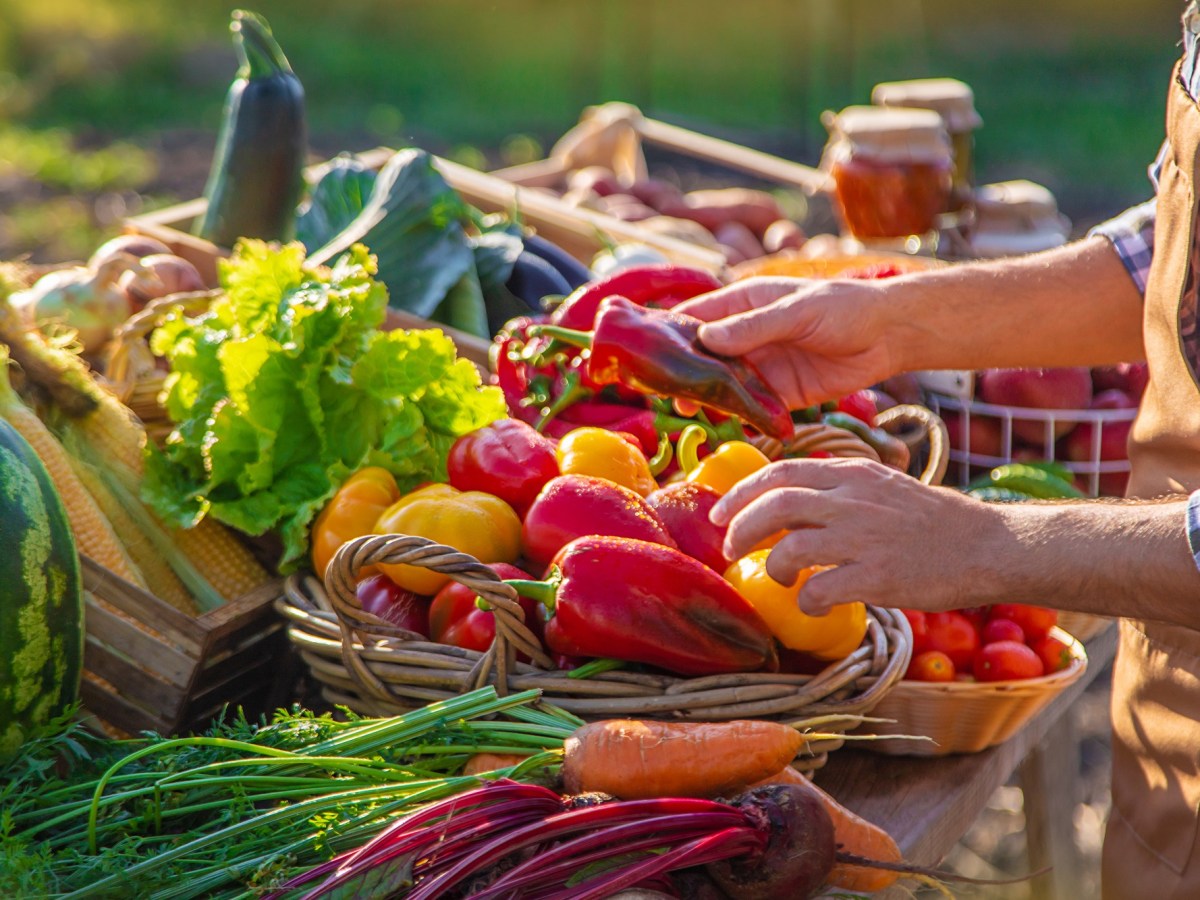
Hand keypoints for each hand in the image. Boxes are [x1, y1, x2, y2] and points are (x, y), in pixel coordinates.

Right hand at [674, 276, 898, 407]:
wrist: (889, 335)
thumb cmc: (845, 306)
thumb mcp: (797, 311)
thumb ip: (754, 326)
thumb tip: (707, 338)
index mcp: (744, 304)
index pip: (696, 317)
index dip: (671, 333)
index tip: (649, 351)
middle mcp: (746, 336)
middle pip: (704, 357)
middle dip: (685, 373)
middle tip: (667, 392)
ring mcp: (762, 366)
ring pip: (724, 385)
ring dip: (709, 399)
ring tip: (690, 412)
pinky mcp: (780, 393)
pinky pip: (753, 407)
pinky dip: (740, 416)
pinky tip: (727, 425)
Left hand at [710, 458, 1002, 613]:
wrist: (988, 545)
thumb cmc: (933, 521)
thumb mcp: (881, 487)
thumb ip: (837, 489)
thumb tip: (786, 505)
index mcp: (853, 473)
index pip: (781, 471)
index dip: (741, 493)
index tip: (719, 514)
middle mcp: (854, 499)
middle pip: (774, 506)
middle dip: (740, 530)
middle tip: (731, 551)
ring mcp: (865, 537)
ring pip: (791, 548)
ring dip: (774, 569)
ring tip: (782, 579)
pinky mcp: (879, 576)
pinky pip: (820, 590)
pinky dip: (806, 602)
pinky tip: (814, 607)